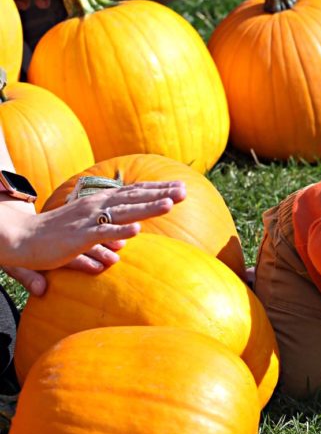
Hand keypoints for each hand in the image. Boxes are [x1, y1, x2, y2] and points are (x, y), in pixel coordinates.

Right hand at [0, 180, 185, 295]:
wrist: (22, 239)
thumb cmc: (56, 236)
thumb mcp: (87, 233)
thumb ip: (107, 237)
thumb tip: (125, 246)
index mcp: (101, 202)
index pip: (134, 192)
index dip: (158, 189)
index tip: (181, 187)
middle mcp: (97, 206)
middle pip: (134, 197)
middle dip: (160, 193)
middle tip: (185, 190)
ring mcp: (88, 220)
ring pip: (123, 212)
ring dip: (147, 208)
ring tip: (170, 204)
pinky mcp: (78, 236)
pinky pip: (102, 233)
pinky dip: (119, 231)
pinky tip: (137, 230)